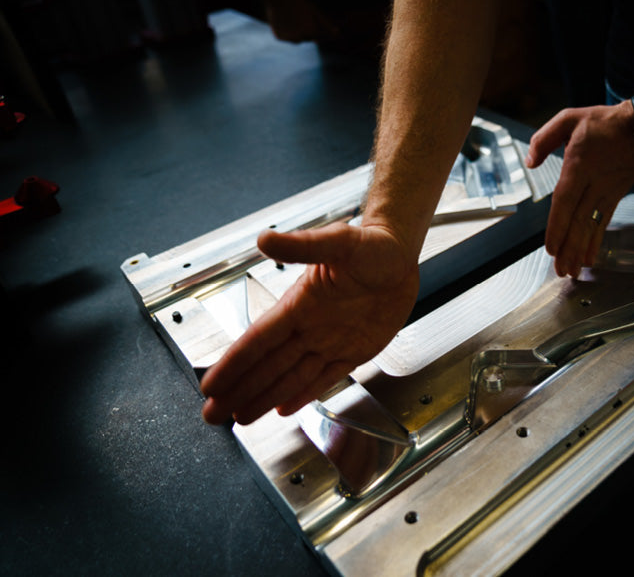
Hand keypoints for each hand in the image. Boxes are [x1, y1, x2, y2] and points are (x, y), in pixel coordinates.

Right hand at [200, 222, 418, 424]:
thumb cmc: (370, 243)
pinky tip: (282, 407)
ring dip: (264, 397)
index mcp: (299, 304)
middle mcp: (309, 327)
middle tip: (212, 415)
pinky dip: (303, 394)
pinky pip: (324, 377)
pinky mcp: (355, 350)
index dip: (234, 365)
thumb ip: (301, 245)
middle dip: (239, 391)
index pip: (257, 341)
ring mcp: (330, 341)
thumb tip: (265, 240)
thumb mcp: (337, 241)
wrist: (399, 251)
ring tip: (239, 416)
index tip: (211, 385)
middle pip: (267, 366)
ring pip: (290, 377)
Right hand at [264, 0, 339, 43]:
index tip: (314, 22)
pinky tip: (284, 21)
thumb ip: (325, 24)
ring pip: (297, 39)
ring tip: (293, 18)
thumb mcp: (314, 11)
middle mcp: (300, 38)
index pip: (320, 36)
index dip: (319, 29)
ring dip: (297, 33)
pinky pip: (287, 37)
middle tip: (301, 16)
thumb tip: (337, 33)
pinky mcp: (279, 38)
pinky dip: (287, 32)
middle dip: (307, 30)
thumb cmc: (299, 1)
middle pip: (308, 38)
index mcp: (311, 32)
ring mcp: (288, 39)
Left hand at [525, 101, 633, 276]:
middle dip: (569, 248)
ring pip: (591, 226)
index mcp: (579, 166)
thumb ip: (543, 138)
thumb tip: (530, 162)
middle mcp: (594, 183)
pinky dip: (596, 241)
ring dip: (581, 251)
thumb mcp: (568, 119)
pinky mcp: (615, 196)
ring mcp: (607, 192)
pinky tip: (590, 257)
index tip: (551, 247)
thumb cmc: (603, 122)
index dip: (558, 227)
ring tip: (572, 271)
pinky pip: (604, 223)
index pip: (565, 201)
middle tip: (561, 270)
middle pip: (579, 221)